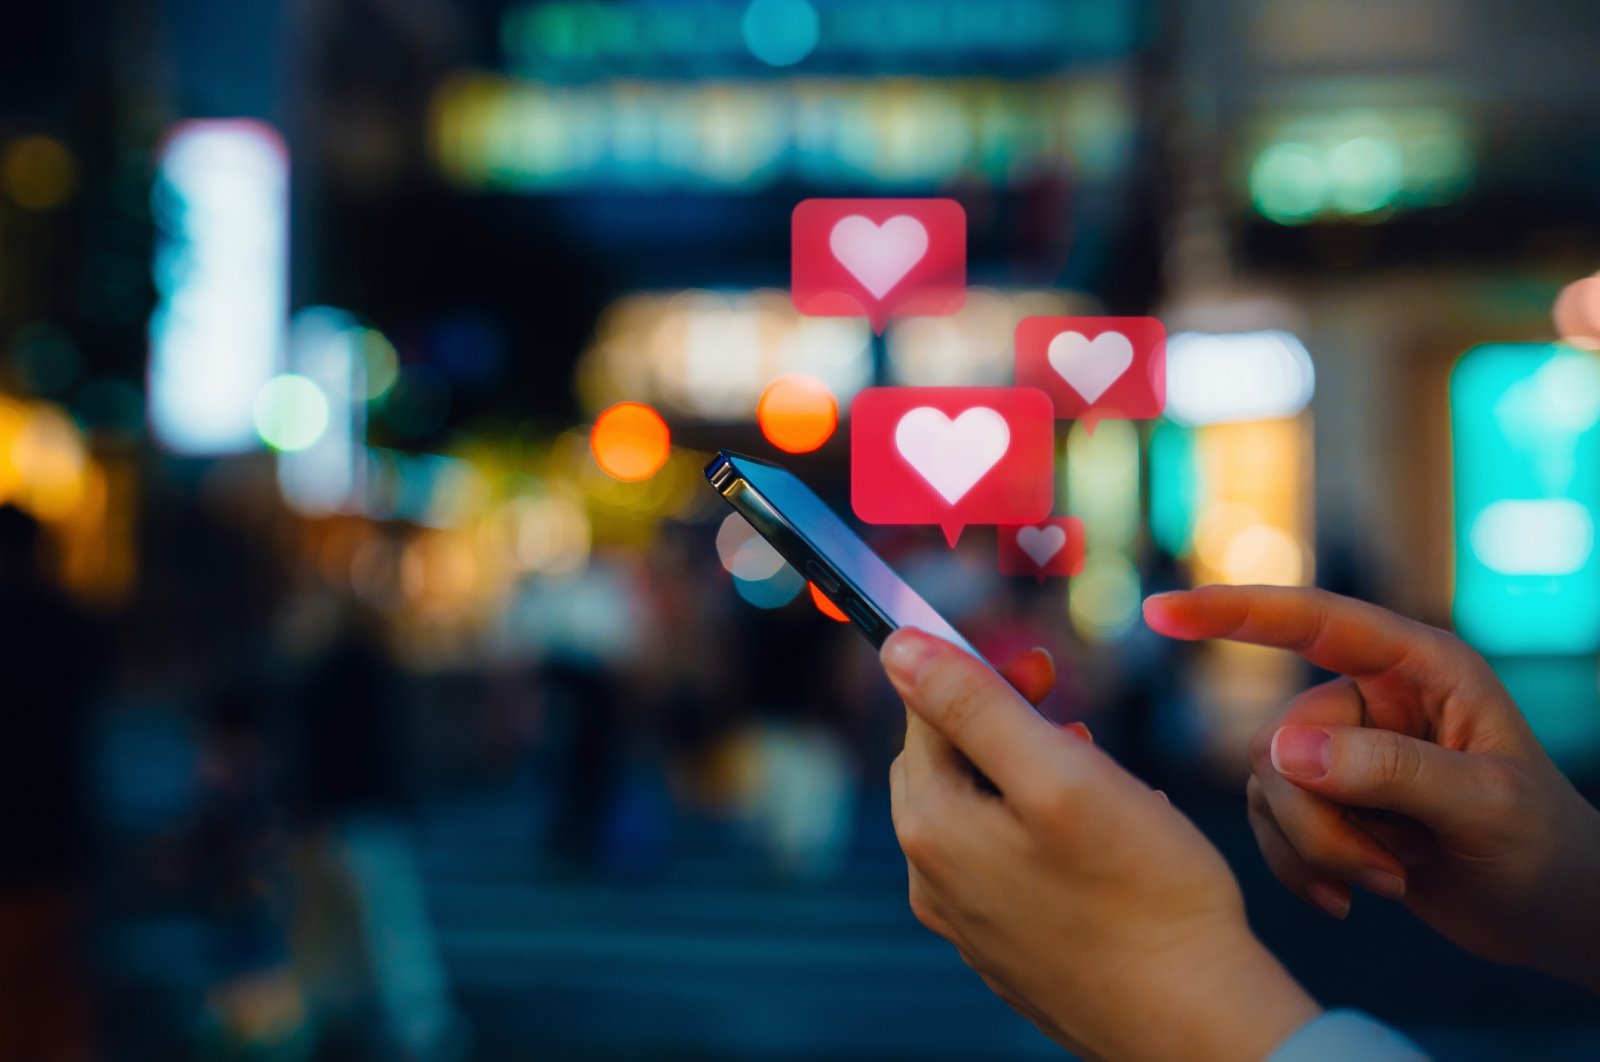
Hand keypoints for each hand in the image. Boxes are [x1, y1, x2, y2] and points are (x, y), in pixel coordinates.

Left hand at [883, 628, 1319, 1061]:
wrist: (1195, 1022)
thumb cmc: (1141, 892)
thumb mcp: (1058, 771)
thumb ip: (972, 704)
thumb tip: (896, 647)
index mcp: (932, 826)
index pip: (926, 713)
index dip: (983, 674)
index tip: (1046, 670)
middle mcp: (932, 880)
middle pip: (947, 764)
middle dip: (1004, 727)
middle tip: (1076, 723)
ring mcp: (969, 923)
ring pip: (982, 813)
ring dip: (1032, 779)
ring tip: (1103, 783)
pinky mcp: (1008, 950)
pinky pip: (1009, 865)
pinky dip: (1046, 835)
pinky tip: (1105, 843)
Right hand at [1144, 585, 1599, 994]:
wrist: (1550, 918)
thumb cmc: (1544, 850)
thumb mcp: (1485, 807)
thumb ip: (1391, 771)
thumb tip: (1284, 750)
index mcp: (1421, 667)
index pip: (1314, 620)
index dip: (1234, 611)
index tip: (1162, 611)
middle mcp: (1373, 698)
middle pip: (1284, 739)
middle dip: (1323, 818)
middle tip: (1392, 869)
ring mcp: (1346, 751)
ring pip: (1271, 788)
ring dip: (1321, 849)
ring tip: (1390, 881)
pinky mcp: (1329, 802)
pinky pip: (1271, 825)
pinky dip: (1303, 869)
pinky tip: (1352, 901)